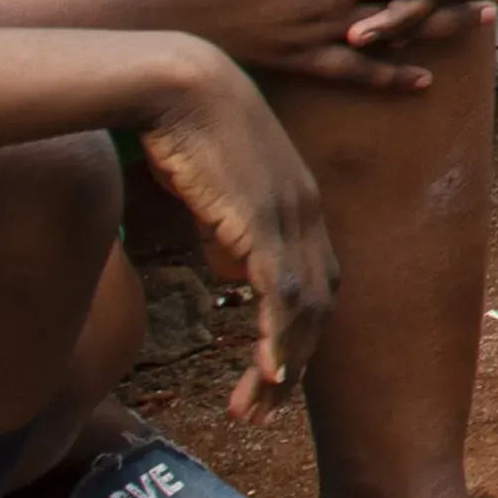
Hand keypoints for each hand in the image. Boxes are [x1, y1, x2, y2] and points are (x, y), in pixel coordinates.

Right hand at [116, 50, 332, 415]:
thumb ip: (234, 231)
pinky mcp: (260, 220)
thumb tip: (234, 270)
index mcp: (303, 207)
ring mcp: (289, 218)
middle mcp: (308, 215)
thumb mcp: (220, 193)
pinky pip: (280, 292)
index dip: (300, 336)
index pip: (317, 286)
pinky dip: (279, 339)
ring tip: (257, 410)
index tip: (272, 378)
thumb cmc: (190, 132)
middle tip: (263, 413)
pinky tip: (271, 374)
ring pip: (303, 310)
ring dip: (283, 367)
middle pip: (318, 308)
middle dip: (294, 366)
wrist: (180, 84)